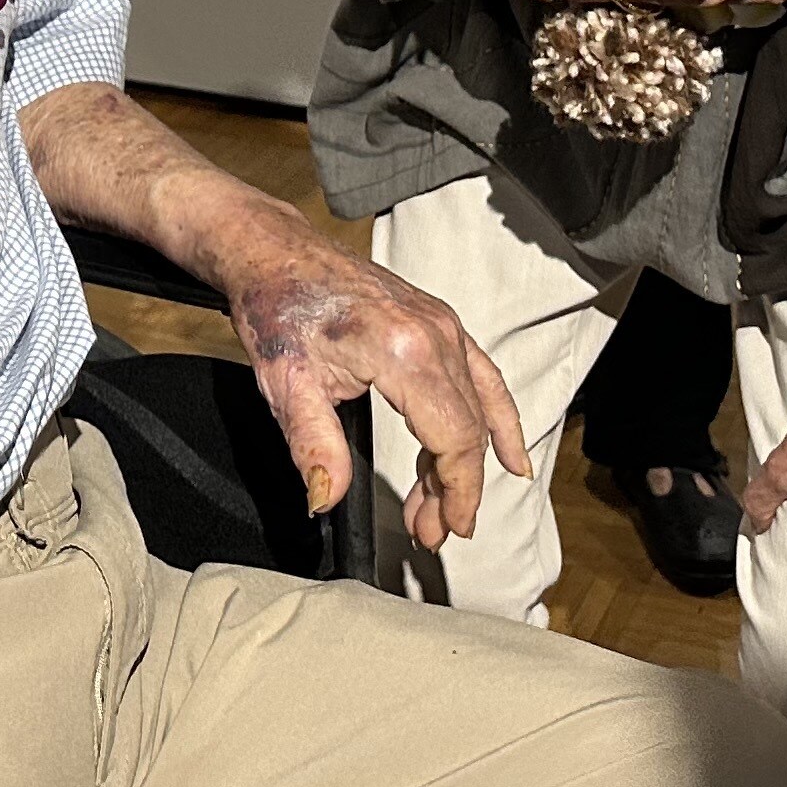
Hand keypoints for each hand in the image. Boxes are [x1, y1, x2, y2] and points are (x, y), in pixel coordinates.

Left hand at [198, 195, 527, 554]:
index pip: (454, 438)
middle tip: (431, 530)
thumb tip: (326, 497)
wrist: (276, 255)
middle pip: (470, 429)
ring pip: (477, 409)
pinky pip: (483, 377)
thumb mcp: (287, 385)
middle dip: (456, 490)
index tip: (446, 528)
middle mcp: (436, 334)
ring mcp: (443, 325)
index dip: (456, 492)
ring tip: (444, 507)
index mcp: (405, 351)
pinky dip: (498, 418)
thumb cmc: (281, 308)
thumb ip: (314, 447)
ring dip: (467, 464)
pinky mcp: (439, 323)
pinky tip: (509, 454)